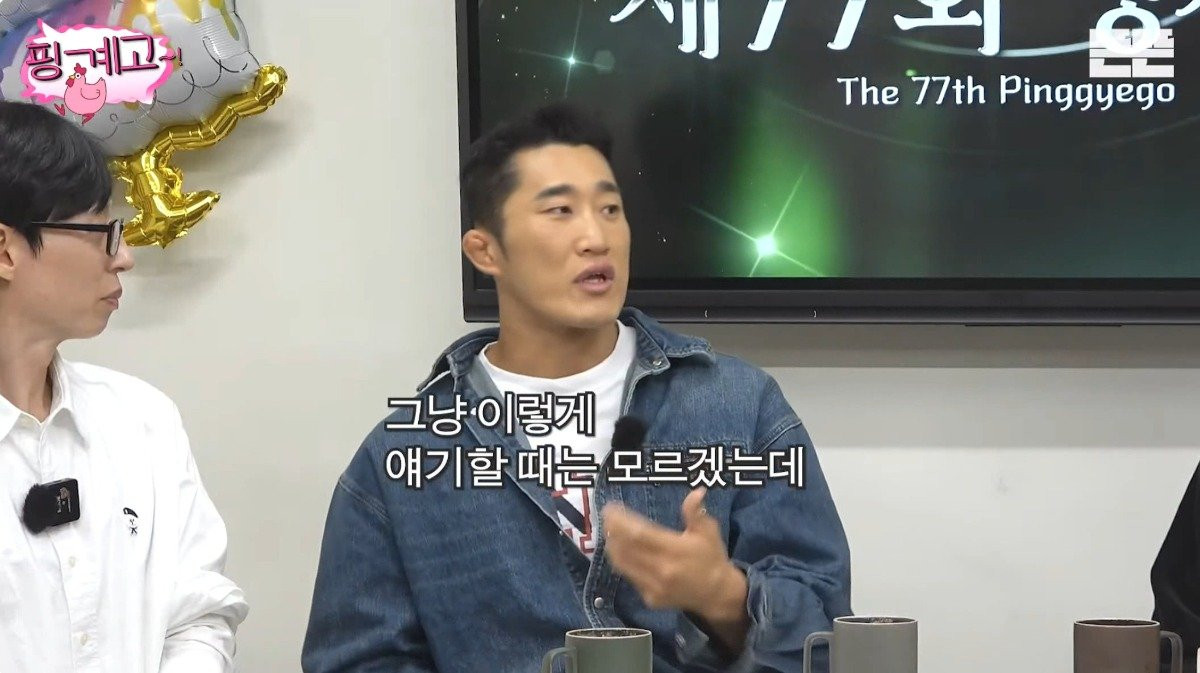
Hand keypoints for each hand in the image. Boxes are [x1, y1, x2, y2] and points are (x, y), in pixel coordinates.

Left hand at [602, 488, 748, 631]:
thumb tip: (697, 492)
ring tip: (609, 531)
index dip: (621, 521)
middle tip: (606, 516)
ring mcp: (654, 587)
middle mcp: (662, 570)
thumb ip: (696, 512)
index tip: (611, 508)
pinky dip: (622, 562)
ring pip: (622, 565)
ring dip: (612, 546)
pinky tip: (621, 551)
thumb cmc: (711, 557)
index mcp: (675, 550)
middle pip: (626, 548)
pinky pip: (630, 578)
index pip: (639, 534)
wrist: (716, 593)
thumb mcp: (708, 531)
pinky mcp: (650, 599)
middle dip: (611, 530)